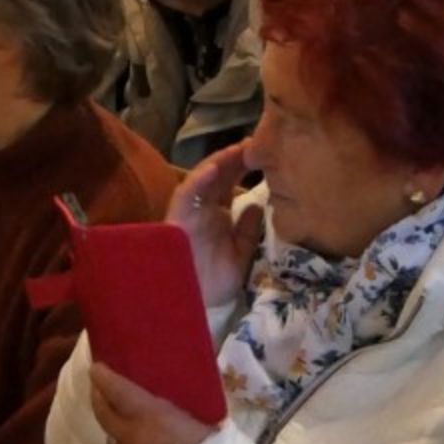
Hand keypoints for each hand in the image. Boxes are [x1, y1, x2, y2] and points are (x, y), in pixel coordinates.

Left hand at [90, 363, 217, 443]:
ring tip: (119, 420)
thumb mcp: (208, 425)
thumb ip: (192, 412)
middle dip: (98, 397)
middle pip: (104, 414)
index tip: (95, 368)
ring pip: (113, 440)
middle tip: (97, 387)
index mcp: (151, 416)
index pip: (117, 391)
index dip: (103, 378)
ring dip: (113, 428)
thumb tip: (196, 400)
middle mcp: (132, 437)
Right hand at [168, 143, 263, 310]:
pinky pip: (187, 192)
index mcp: (219, 214)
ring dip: (220, 162)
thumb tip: (260, 206)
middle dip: (236, 159)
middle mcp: (204, 207)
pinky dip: (199, 179)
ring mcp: (191, 209)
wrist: (194, 300)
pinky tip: (214, 167)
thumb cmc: (215, 281)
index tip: (265, 154)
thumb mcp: (241, 253)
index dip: (245, 168)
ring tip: (238, 149)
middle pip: (220, 176)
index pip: (232, 184)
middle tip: (256, 143)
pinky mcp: (178, 214)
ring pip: (204, 178)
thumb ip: (249, 230)